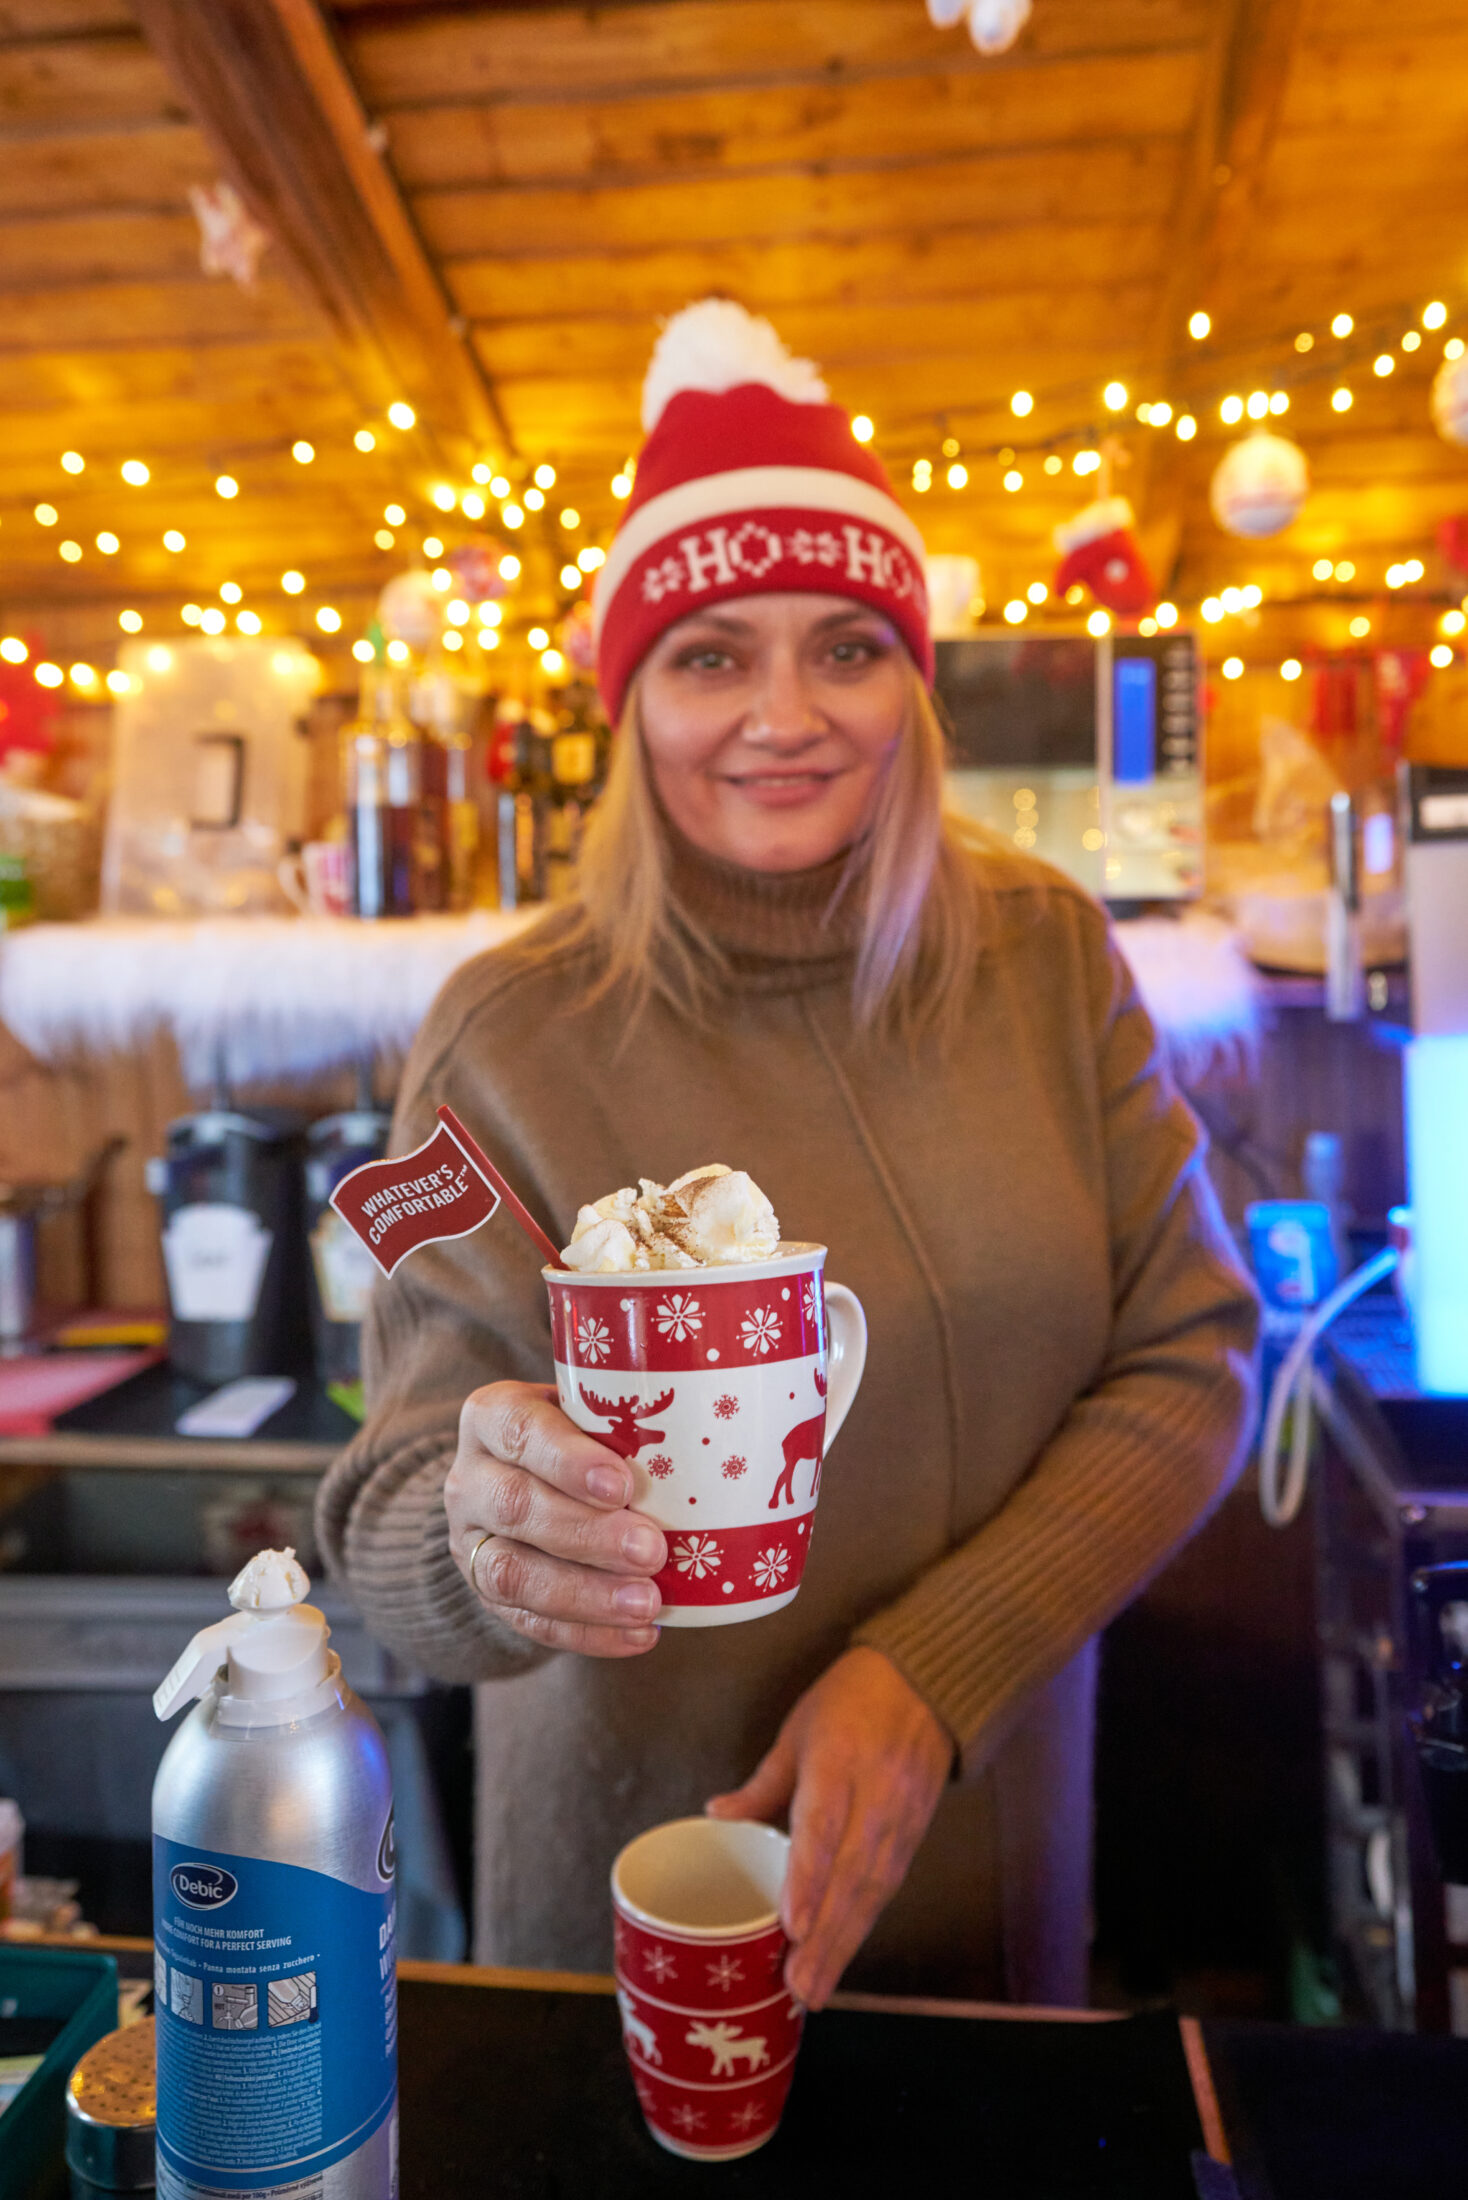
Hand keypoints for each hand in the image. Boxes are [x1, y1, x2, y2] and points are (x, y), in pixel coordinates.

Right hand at [445, 1380, 666, 1657]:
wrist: (516, 1478)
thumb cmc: (575, 1435)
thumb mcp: (588, 1410)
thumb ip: (628, 1419)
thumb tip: (722, 1437)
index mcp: (493, 1417)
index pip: (521, 1431)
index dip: (568, 1460)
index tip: (624, 1485)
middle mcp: (471, 1478)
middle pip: (515, 1507)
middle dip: (587, 1534)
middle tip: (651, 1550)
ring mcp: (470, 1541)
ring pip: (511, 1573)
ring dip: (585, 1594)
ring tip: (646, 1603)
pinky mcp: (485, 1594)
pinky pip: (528, 1622)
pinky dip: (586, 1632)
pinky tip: (636, 1635)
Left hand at [705, 1647, 953, 2009]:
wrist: (926, 1680)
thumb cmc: (851, 1699)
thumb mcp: (799, 1729)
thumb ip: (763, 1784)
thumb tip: (717, 1819)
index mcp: (840, 1761)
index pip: (824, 1828)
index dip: (809, 1879)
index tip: (793, 1927)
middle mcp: (877, 1795)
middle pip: (852, 1874)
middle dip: (826, 1936)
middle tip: (799, 1986)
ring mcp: (904, 1817)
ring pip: (875, 1890)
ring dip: (846, 1943)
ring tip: (816, 1987)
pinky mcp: (919, 1833)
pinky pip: (891, 1886)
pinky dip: (866, 1924)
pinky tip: (844, 1954)